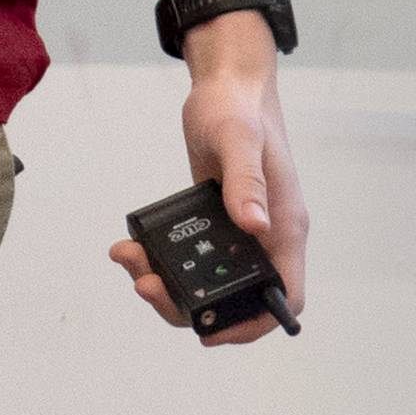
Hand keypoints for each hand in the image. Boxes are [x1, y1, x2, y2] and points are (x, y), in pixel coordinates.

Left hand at [105, 14, 308, 343]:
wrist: (225, 84)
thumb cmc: (239, 108)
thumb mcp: (240, 140)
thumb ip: (246, 184)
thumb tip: (254, 227)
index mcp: (284, 224)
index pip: (284, 294)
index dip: (254, 323)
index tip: (210, 330)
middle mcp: (265, 234)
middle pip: (237, 298)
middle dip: (188, 305)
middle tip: (147, 285)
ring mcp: (239, 229)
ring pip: (207, 281)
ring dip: (166, 283)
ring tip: (130, 260)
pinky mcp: (214, 220)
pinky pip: (189, 257)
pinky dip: (159, 260)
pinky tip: (131, 246)